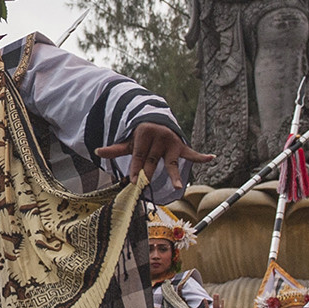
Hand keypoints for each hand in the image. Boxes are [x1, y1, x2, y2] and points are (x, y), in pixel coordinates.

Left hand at [94, 122, 213, 188]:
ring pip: (170, 163)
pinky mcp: (181, 147)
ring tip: (178, 186)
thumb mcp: (128, 141)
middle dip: (148, 174)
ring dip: (175, 175)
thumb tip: (97, 151)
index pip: (139, 156)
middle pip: (153, 162)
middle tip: (143, 185)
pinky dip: (202, 157)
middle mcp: (159, 137)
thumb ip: (115, 149)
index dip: (135, 168)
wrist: (156, 120)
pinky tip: (211, 158)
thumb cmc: (140, 136)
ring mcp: (171, 142)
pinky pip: (191, 153)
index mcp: (144, 134)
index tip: (131, 181)